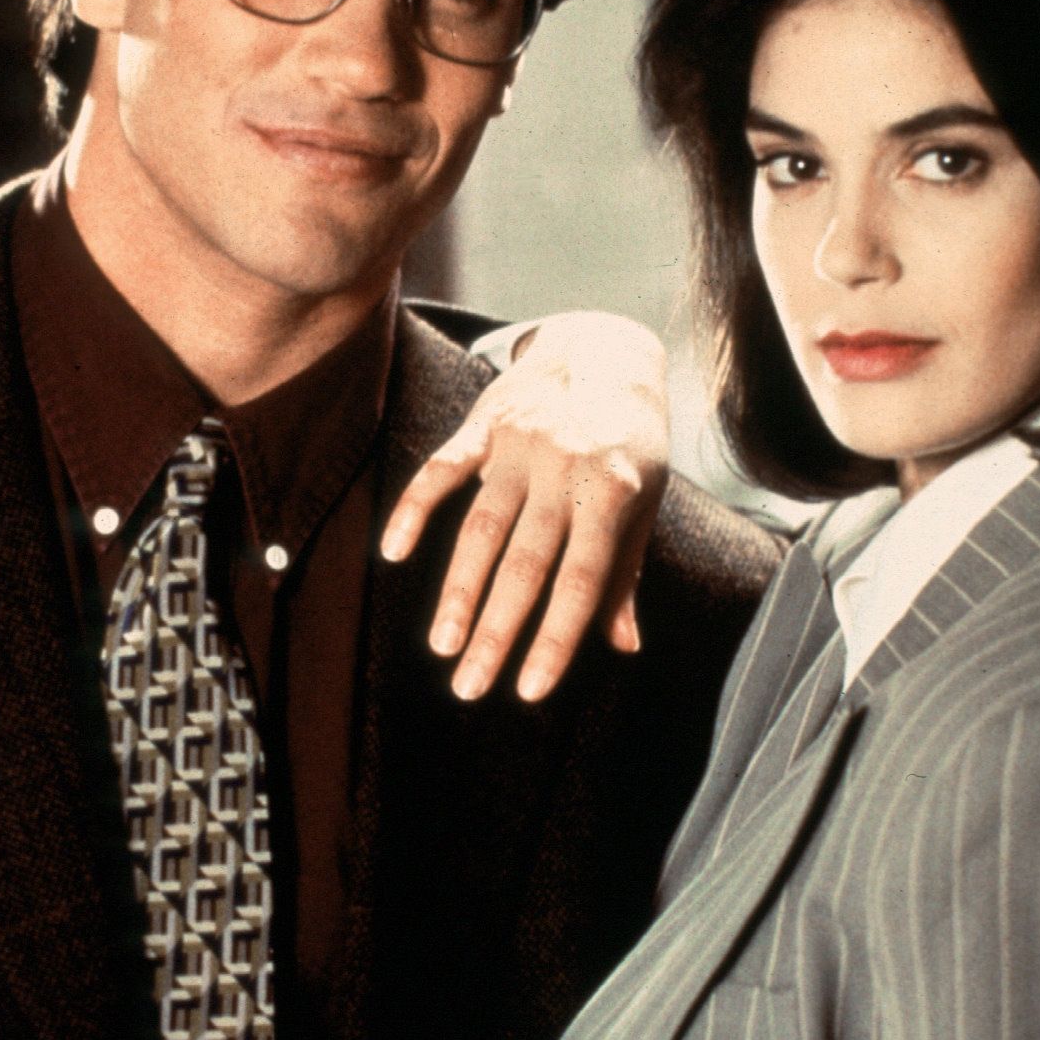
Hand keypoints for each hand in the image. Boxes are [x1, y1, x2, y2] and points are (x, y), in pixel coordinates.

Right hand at [381, 312, 669, 701]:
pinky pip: (442, 470)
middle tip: (470, 688)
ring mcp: (520, 447)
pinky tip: (393, 554)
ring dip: (458, 591)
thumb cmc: (629, 442)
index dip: (555, 638)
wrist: (605, 349)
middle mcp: (566, 471)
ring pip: (480, 528)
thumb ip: (624, 573)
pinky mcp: (483, 426)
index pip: (582, 581)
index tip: (528, 690)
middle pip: (525, 563)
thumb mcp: (646, 503)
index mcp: (614, 495)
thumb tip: (624, 645)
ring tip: (442, 646)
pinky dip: (414, 510)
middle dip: (496, 631)